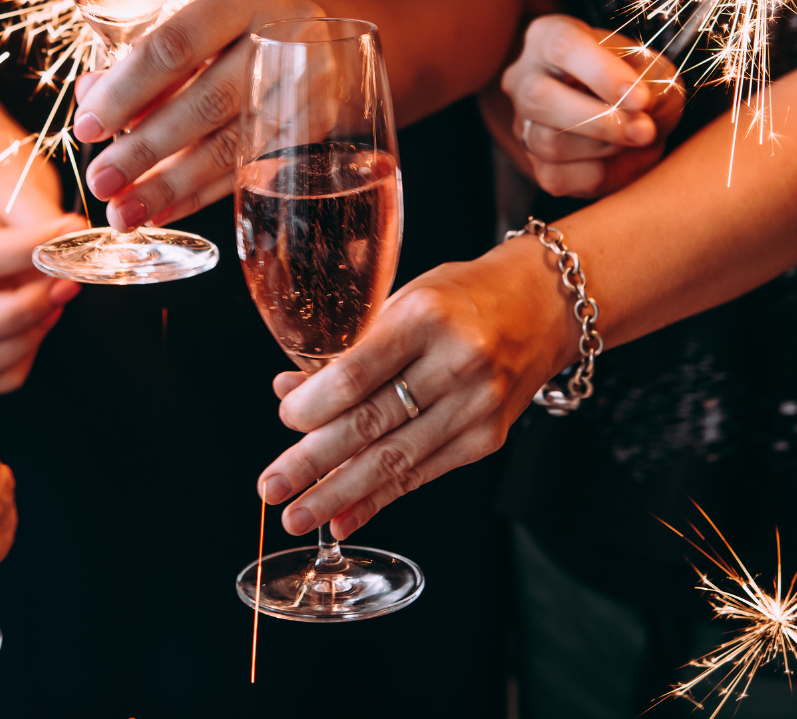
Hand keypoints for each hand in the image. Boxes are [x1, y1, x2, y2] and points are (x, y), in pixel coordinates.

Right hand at [0, 189, 85, 394]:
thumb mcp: (13, 187)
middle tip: (69, 282)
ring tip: (56, 304)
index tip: (69, 232)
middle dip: (29, 307)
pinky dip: (18, 363)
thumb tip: (73, 236)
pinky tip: (39, 327)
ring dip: (27, 339)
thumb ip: (40, 216)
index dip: (28, 251)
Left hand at [72, 0, 323, 229]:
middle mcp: (286, 34)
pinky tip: (163, 210)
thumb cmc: (238, 28)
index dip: (125, 91)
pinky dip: (201, 193)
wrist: (321, 34)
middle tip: (101, 182)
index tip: (86, 127)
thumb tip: (90, 99)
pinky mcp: (317, 125)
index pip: (175, 46)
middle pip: (206, 102)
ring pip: (231, 146)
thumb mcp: (194, 23)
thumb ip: (141, 59)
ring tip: (124, 213)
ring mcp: (309, 84)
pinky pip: (249, 169)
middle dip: (145, 149)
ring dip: (170, 185)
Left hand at [256, 236, 568, 540]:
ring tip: (298, 514)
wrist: (543, 305)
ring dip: (338, 494)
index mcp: (424, 317)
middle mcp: (455, 363)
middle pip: (370, 424)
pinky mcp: (487, 439)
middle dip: (312, 463)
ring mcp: (476, 406)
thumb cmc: (461, 297)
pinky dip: (378, 500)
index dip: (313, 406)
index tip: (285, 420)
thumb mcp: (400, 302)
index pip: (357, 374)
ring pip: (394, 460)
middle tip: (271, 487)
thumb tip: (289, 391)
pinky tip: (344, 517)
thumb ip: (348, 349)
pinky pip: (421, 475)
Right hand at [501, 14, 684, 197]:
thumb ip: (652, 85)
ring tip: (635, 139)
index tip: (641, 99)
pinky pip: (556, 175)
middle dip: (598, 119)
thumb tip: (639, 111)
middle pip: (539, 97)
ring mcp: (522, 122)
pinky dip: (596, 174)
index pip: (563, 46)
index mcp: (549, 36)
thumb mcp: (657, 73)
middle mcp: (524, 77)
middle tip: (644, 130)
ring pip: (546, 141)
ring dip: (603, 146)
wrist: (634, 126)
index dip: (602, 74)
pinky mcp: (533, 163)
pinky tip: (614, 159)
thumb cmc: (641, 85)